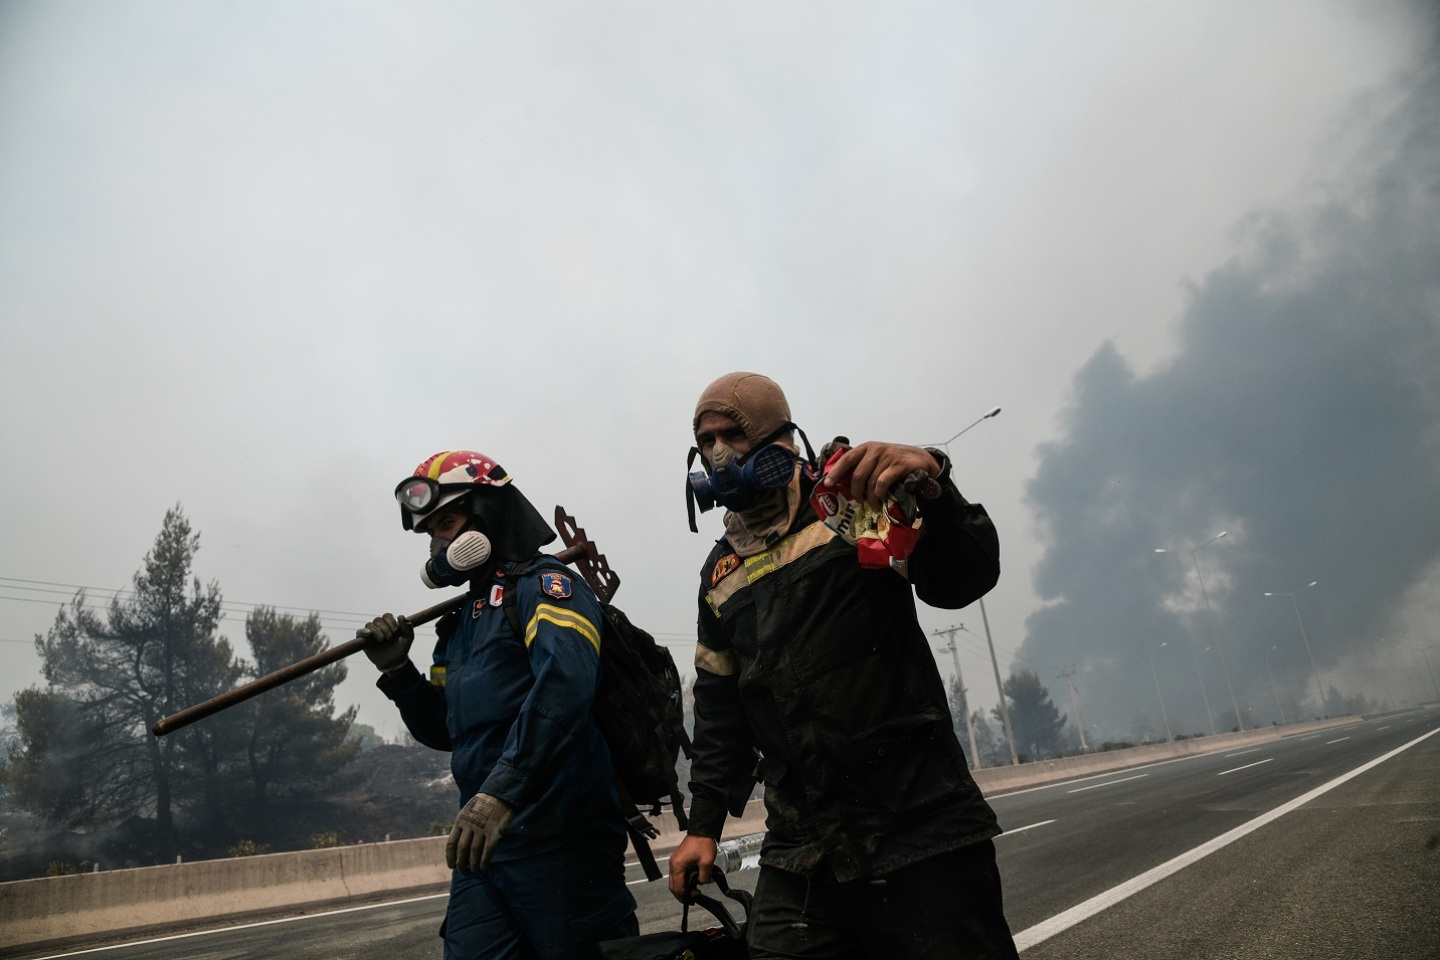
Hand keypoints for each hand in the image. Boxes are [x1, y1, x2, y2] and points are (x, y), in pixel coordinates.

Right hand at [358, 613, 413, 673]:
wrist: (393, 663)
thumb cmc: (401, 649)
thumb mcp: (408, 639)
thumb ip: (407, 628)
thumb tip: (401, 616)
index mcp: (389, 624)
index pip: (387, 616)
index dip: (391, 621)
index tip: (396, 630)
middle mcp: (379, 627)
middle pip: (378, 620)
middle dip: (385, 628)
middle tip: (389, 637)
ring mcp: (371, 634)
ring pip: (369, 625)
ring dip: (377, 630)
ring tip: (382, 639)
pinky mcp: (364, 641)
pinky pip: (360, 632)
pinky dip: (364, 631)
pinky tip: (369, 634)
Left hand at [447, 793, 515, 871]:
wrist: (499, 794)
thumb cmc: (483, 806)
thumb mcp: (468, 812)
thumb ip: (462, 827)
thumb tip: (458, 845)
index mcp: (460, 821)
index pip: (451, 844)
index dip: (450, 857)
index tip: (452, 866)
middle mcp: (469, 826)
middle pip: (461, 850)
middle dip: (461, 864)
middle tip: (463, 871)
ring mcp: (482, 829)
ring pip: (474, 852)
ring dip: (473, 865)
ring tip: (474, 871)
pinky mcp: (493, 832)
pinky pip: (487, 851)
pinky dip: (484, 862)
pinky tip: (484, 868)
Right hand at [667, 834, 716, 901]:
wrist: (701, 830)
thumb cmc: (703, 844)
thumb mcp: (707, 862)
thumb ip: (704, 877)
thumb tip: (701, 883)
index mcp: (677, 866)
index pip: (677, 887)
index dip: (686, 895)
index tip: (696, 896)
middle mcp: (673, 864)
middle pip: (673, 886)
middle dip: (682, 895)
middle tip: (693, 899)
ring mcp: (675, 862)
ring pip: (674, 881)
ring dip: (682, 888)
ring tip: (693, 892)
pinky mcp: (678, 860)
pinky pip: (677, 875)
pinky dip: (682, 882)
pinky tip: (691, 883)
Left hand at [822, 442, 940, 509]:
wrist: (921, 460)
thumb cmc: (894, 462)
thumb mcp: (877, 460)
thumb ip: (863, 466)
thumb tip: (842, 483)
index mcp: (866, 448)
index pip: (846, 459)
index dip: (835, 472)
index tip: (827, 484)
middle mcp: (876, 450)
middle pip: (858, 475)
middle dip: (856, 491)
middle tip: (859, 501)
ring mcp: (888, 456)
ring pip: (871, 482)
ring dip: (870, 498)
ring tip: (874, 505)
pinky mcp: (899, 465)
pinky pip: (883, 483)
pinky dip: (880, 493)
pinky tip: (882, 498)